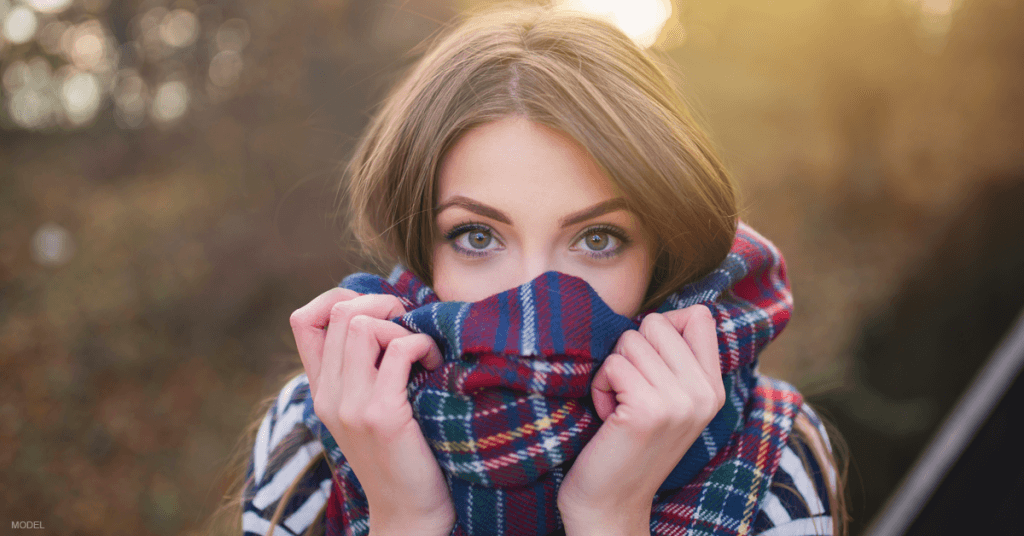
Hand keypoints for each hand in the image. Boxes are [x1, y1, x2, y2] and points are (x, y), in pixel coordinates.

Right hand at [290, 289, 454, 535]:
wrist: (409, 512)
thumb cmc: (401, 453)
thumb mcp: (369, 407)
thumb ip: (364, 367)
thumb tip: (386, 312)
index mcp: (321, 389)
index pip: (303, 319)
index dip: (339, 298)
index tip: (378, 312)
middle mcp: (328, 395)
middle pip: (341, 312)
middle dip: (382, 304)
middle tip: (410, 325)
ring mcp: (351, 405)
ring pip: (363, 323)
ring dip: (402, 325)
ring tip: (422, 349)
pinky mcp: (382, 415)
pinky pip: (400, 349)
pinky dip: (423, 344)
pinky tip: (435, 363)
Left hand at [557, 305, 724, 535]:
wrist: (611, 504)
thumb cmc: (628, 444)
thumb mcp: (668, 400)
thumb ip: (675, 360)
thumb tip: (664, 314)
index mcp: (714, 388)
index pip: (699, 316)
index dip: (663, 328)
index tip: (649, 365)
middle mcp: (705, 393)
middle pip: (656, 323)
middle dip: (630, 352)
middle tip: (630, 393)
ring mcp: (680, 402)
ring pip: (630, 340)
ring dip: (612, 371)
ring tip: (619, 407)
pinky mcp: (648, 410)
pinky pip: (612, 364)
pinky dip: (600, 386)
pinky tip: (609, 417)